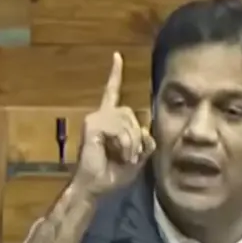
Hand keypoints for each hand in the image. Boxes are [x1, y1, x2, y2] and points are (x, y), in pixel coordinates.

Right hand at [73, 52, 155, 195]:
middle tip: (133, 155)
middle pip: (130, 113)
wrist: (97, 186)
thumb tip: (149, 131)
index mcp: (110, 120)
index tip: (117, 56)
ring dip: (132, 142)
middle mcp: (100, 115)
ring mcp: (95, 119)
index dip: (115, 74)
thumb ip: (146, 141)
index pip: (113, 92)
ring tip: (126, 157)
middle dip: (137, 136)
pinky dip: (125, 144)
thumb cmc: (114, 173)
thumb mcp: (138, 156)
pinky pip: (119, 129)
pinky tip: (121, 155)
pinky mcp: (92, 126)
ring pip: (127, 121)